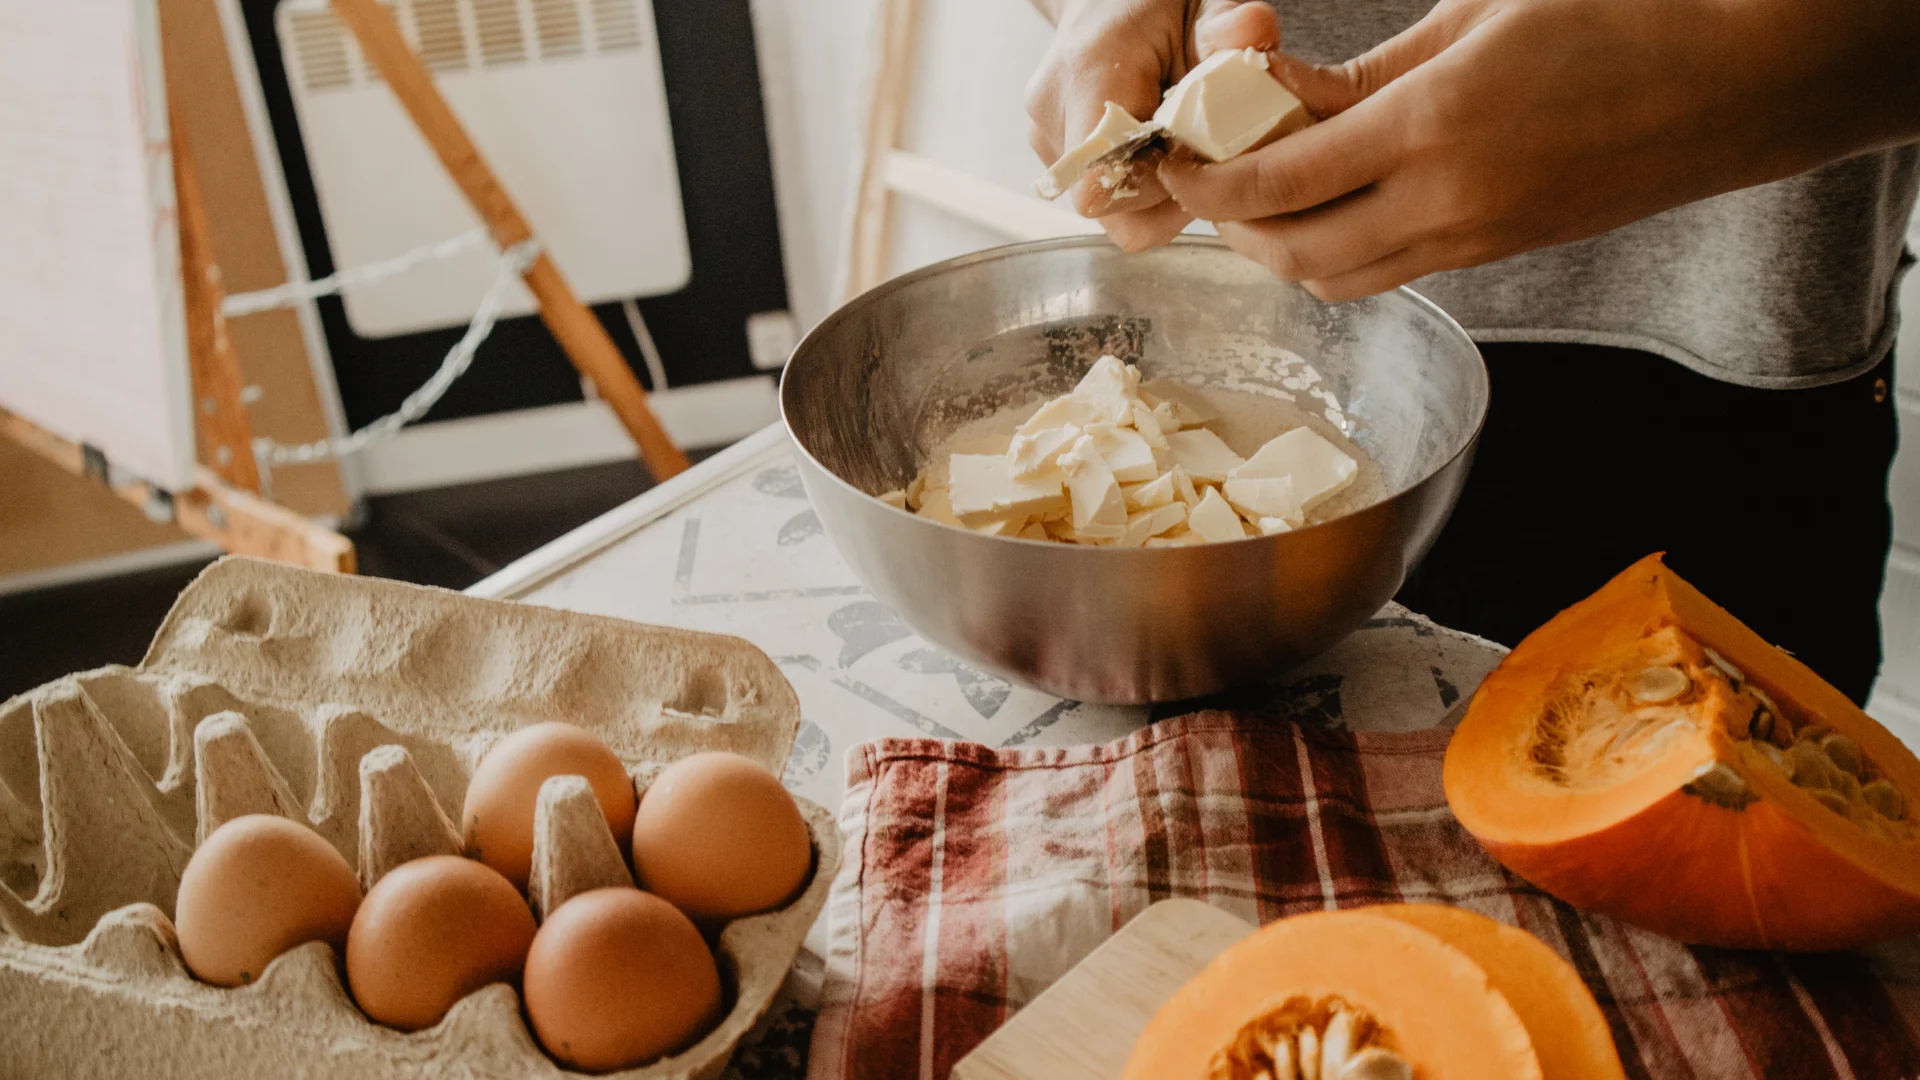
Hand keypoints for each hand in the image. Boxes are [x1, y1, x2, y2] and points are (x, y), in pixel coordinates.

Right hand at [1024, 0, 1279, 250]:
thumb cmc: (1157, 0)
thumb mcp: (1204, 0)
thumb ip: (1227, 21)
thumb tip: (1251, 32)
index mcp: (1088, 73)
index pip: (1103, 184)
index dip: (1161, 189)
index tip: (1201, 155)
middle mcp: (1054, 112)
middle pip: (1109, 208)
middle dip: (1166, 196)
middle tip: (1205, 155)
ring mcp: (1046, 136)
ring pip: (1108, 209)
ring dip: (1156, 192)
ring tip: (1183, 142)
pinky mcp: (1054, 152)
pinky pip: (1104, 193)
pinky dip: (1142, 181)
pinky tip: (1161, 141)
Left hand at [1157, 0, 1919, 300]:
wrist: (1734, 85)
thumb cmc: (1614, 25)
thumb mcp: (1472, 21)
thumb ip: (1363, 75)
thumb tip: (1276, 95)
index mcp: (1432, 129)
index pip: (1277, 182)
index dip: (1206, 181)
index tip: (1170, 159)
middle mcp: (1446, 204)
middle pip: (1291, 252)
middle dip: (1231, 224)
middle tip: (1206, 179)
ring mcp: (1474, 241)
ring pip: (1336, 280)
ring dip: (1282, 248)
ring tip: (1264, 195)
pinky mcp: (1496, 256)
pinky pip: (1389, 275)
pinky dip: (1339, 254)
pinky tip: (1334, 205)